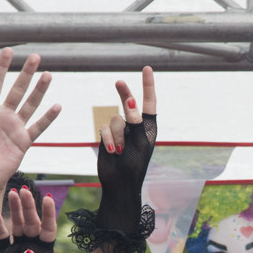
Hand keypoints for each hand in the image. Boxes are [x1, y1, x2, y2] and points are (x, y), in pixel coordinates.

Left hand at [0, 48, 60, 192]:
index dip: (2, 67)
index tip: (8, 51)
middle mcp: (3, 116)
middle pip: (17, 90)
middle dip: (26, 73)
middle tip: (35, 57)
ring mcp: (15, 128)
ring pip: (30, 104)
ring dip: (39, 90)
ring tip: (48, 75)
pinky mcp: (24, 142)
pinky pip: (38, 127)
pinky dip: (48, 117)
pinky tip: (57, 106)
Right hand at [0, 186, 55, 252]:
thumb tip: (28, 252)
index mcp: (46, 252)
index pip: (49, 229)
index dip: (48, 214)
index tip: (48, 198)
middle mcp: (32, 247)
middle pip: (31, 222)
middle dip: (28, 207)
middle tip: (24, 190)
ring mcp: (17, 249)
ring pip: (16, 225)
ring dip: (14, 210)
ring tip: (12, 193)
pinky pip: (0, 236)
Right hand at [96, 66, 156, 232]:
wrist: (120, 184)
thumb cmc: (135, 165)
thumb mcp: (140, 142)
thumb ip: (136, 121)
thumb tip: (131, 100)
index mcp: (148, 127)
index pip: (149, 102)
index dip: (147, 85)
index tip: (146, 68)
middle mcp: (135, 127)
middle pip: (129, 103)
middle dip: (124, 94)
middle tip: (119, 83)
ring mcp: (121, 131)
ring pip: (114, 118)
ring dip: (117, 135)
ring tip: (121, 151)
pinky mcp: (108, 136)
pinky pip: (104, 127)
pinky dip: (108, 139)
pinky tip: (113, 152)